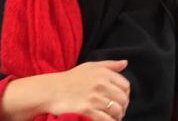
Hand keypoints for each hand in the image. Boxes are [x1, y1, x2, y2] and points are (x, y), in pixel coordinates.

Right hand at [1, 60, 130, 120]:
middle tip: (119, 112)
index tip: (121, 100)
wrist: (51, 91)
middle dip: (123, 107)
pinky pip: (106, 119)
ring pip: (116, 110)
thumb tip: (125, 63)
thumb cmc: (71, 79)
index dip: (125, 95)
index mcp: (103, 73)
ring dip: (118, 116)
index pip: (125, 86)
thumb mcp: (90, 66)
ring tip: (114, 118)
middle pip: (122, 99)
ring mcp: (94, 98)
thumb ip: (109, 65)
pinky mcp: (87, 110)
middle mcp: (101, 84)